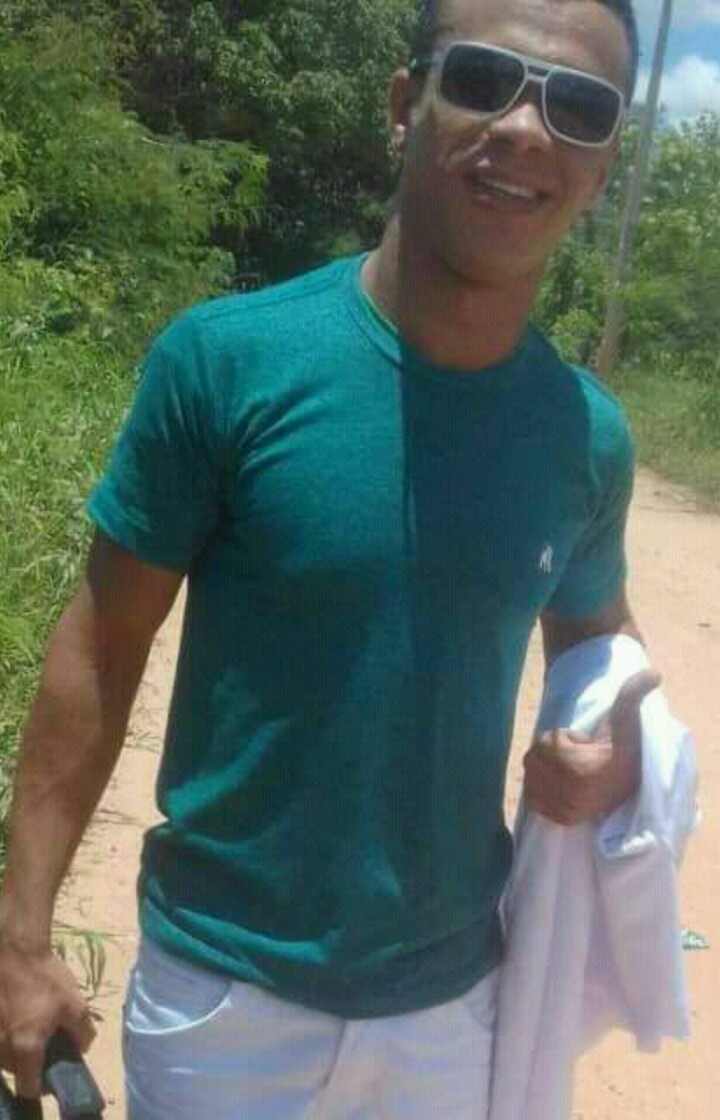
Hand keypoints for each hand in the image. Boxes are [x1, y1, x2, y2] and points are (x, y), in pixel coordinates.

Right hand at [0, 939, 94, 1097]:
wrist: (15, 950)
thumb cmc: (46, 978)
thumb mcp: (76, 1004)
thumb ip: (82, 1033)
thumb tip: (81, 1048)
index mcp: (25, 1048)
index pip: (28, 1088)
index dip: (41, 1087)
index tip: (51, 1075)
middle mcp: (2, 1047)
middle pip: (15, 1071)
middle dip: (30, 1065)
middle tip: (45, 1045)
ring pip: (3, 1055)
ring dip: (17, 1049)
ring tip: (31, 1026)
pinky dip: (7, 1033)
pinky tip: (18, 1013)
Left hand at [522, 669, 660, 826]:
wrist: (630, 782)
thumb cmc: (623, 747)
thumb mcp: (626, 719)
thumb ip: (632, 695)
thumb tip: (654, 674)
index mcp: (580, 771)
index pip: (547, 742)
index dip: (564, 737)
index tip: (584, 744)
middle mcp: (569, 795)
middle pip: (534, 758)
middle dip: (551, 752)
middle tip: (575, 756)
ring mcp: (563, 810)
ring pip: (531, 776)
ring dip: (544, 768)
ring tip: (569, 770)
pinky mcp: (559, 820)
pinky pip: (530, 797)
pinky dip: (539, 787)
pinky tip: (560, 784)